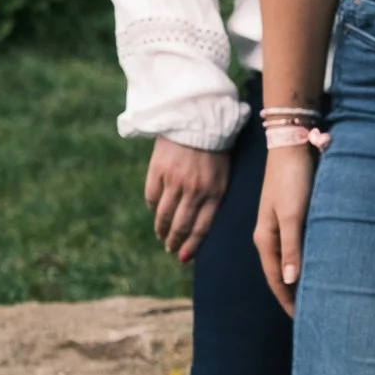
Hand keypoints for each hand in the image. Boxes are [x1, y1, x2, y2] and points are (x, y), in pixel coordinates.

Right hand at [144, 137, 228, 267]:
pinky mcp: (158, 170)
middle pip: (180, 225)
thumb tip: (199, 223)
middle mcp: (195, 190)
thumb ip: (213, 195)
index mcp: (215, 191)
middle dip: (175, 241)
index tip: (184, 257)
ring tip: (162, 235)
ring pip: (164, 215)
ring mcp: (175, 181)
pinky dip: (153, 208)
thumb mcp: (223, 173)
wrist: (197, 117)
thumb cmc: (215, 147)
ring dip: (162, 229)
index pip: (202, 227)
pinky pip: (152, 197)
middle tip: (171, 249)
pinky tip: (155, 212)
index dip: (192, 245)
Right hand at [254, 138, 315, 312]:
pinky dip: (303, 262)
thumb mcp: (293, 215)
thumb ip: (292, 248)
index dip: (287, 300)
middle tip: (310, 316)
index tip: (301, 321)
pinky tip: (315, 267)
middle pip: (279, 274)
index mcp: (265, 238)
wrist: (293, 145)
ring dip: (297, 280)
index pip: (275, 279)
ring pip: (288, 261)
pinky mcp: (291, 216)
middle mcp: (270, 235)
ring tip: (314, 298)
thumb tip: (289, 281)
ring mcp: (279, 226)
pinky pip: (295, 248)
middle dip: (291, 295)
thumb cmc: (293, 179)